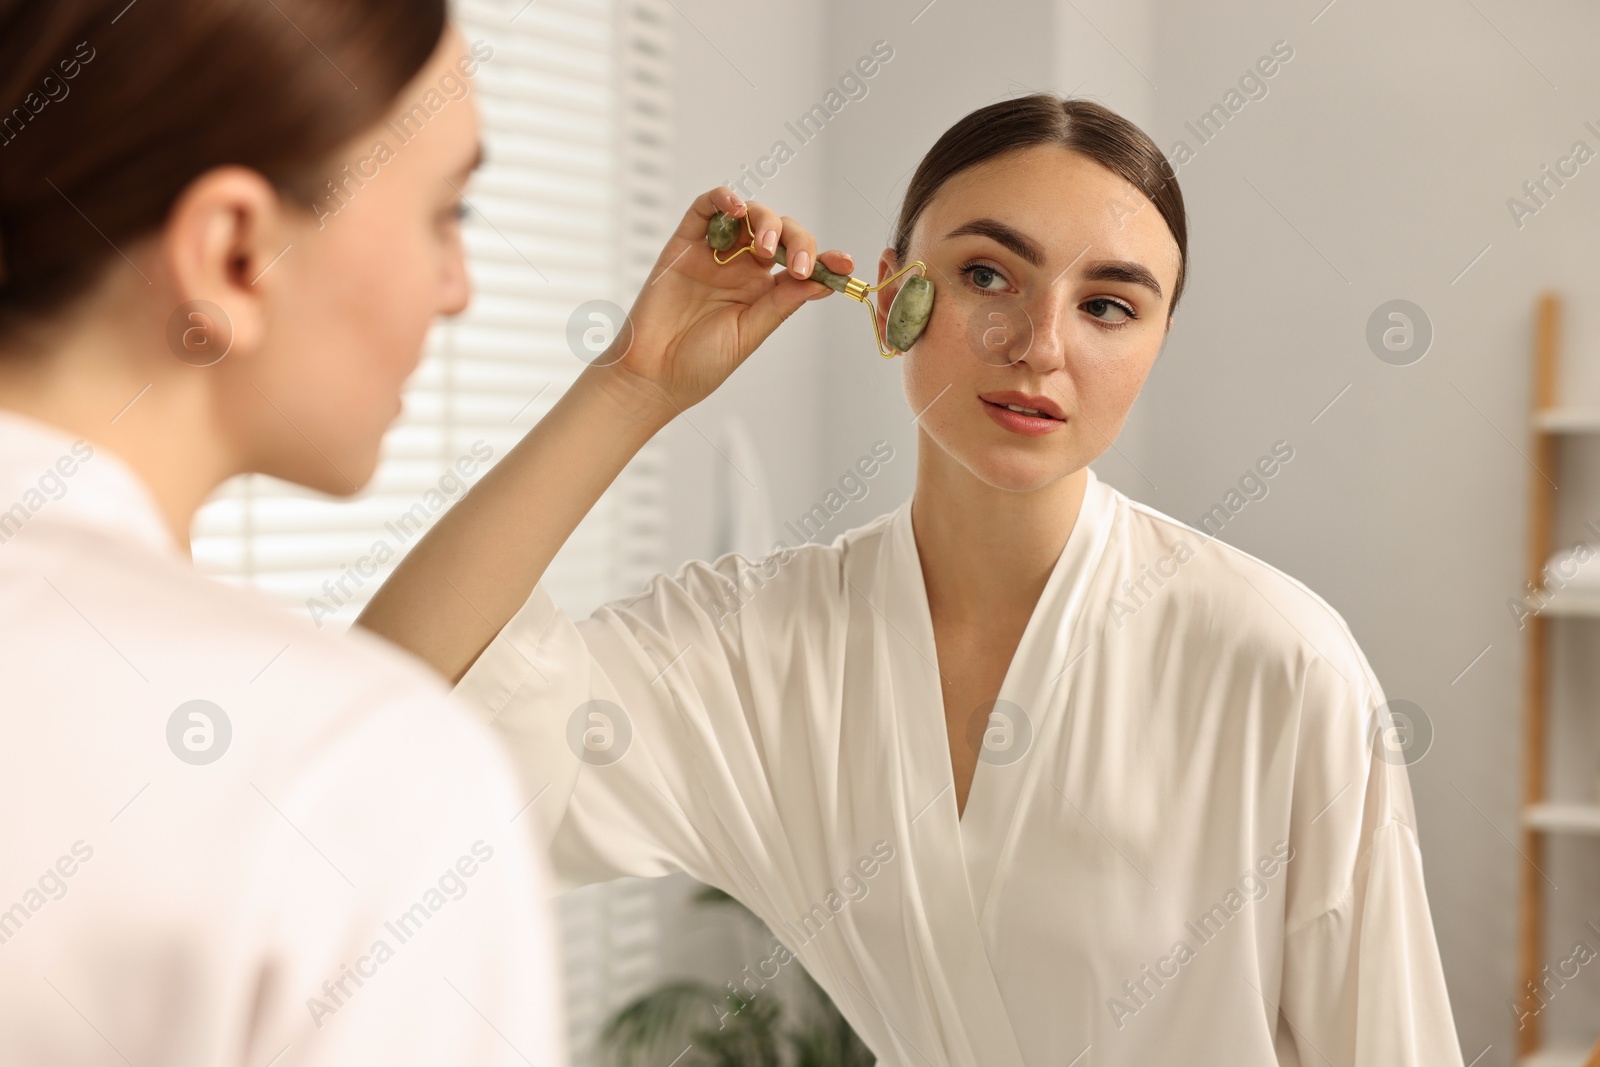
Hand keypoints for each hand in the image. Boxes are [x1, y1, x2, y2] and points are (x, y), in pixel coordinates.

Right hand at [587, 186, 853, 422]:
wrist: (652, 376)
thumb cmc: (699, 364)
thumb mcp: (750, 334)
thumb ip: (781, 303)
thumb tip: (822, 280)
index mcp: (762, 291)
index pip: (799, 262)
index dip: (824, 259)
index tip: (844, 264)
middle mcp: (741, 267)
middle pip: (779, 232)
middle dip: (796, 240)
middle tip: (796, 265)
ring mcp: (713, 253)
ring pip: (748, 215)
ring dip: (765, 221)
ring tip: (765, 247)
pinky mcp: (684, 243)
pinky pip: (705, 208)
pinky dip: (722, 198)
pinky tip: (735, 209)